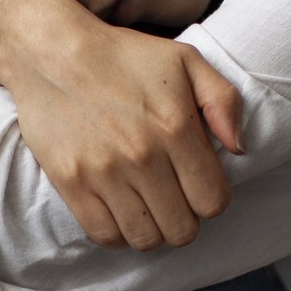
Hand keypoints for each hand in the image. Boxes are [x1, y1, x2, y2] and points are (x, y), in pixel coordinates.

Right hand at [0, 0, 247, 251]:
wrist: (51, 51)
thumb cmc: (122, 56)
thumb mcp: (186, 60)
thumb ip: (223, 101)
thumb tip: (239, 149)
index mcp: (176, 127)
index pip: (213, 201)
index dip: (211, 199)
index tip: (197, 185)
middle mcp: (142, 156)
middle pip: (182, 230)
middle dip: (184, 219)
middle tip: (173, 199)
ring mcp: (104, 173)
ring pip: (145, 239)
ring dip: (152, 230)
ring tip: (147, 208)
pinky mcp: (71, 183)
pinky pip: (104, 235)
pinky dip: (118, 234)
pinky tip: (121, 213)